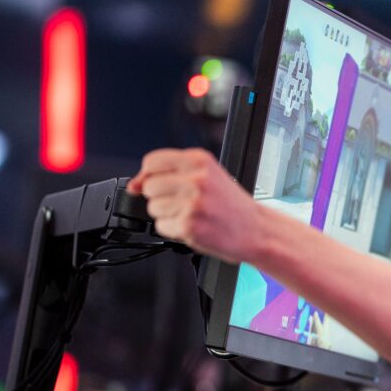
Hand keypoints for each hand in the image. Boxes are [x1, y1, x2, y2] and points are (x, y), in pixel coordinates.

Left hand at [127, 148, 259, 263]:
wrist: (256, 230)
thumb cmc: (231, 205)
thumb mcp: (207, 176)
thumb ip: (171, 174)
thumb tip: (133, 185)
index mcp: (200, 160)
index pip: (152, 162)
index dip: (149, 176)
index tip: (158, 185)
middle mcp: (196, 179)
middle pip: (149, 187)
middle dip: (161, 197)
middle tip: (184, 202)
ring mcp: (192, 203)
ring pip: (153, 208)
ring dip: (167, 215)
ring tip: (192, 214)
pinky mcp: (189, 225)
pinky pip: (161, 226)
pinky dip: (174, 230)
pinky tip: (194, 226)